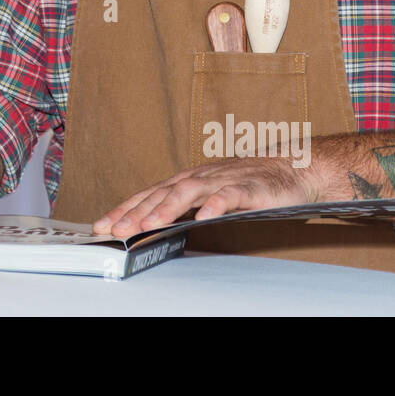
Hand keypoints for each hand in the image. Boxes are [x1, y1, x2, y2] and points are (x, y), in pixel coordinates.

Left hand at [92, 157, 323, 237]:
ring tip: (150, 224)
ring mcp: (222, 180)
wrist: (291, 166)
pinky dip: (215, 204)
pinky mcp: (249, 187)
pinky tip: (205, 216)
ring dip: (168, 207)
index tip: (103, 225)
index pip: (149, 194)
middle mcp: (199, 177)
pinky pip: (230, 195)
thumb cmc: (247, 182)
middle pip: (162, 193)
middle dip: (137, 212)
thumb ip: (183, 206)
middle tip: (116, 229)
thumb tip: (150, 224)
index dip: (125, 209)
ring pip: (189, 192)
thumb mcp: (208, 193)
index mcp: (187, 180)